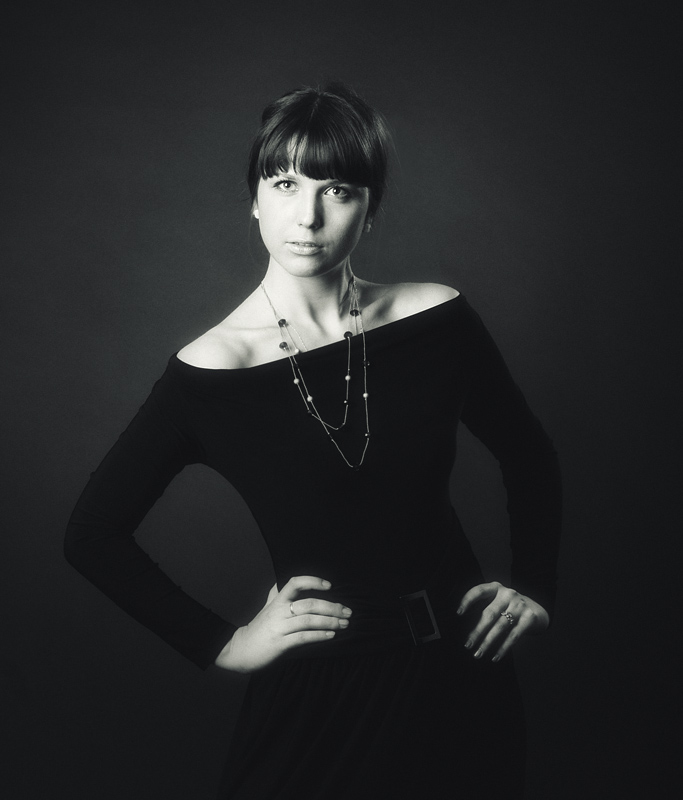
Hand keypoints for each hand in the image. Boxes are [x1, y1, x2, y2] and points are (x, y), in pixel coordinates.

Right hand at [214, 576, 351, 672]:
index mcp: (277, 601)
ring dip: (330, 622)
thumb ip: (275, 595)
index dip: (313, 581)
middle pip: (309, 603)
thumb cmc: (257, 629)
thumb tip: (279, 584)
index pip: (295, 583)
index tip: (330, 586)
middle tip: (348, 612)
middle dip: (332, 607)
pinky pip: (303, 638)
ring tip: (344, 625)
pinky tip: (331, 636)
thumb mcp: (265, 608)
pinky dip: (319, 635)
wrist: (239, 650)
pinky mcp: (280, 644)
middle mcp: (279, 612)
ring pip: (309, 620)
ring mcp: (279, 628)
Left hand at [457, 581, 548, 662]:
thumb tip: (466, 629)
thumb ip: (485, 608)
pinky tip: (495, 657)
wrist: (538, 611)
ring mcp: (520, 605)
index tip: (459, 613)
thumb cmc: (510, 608)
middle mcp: (508, 594)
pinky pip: (513, 636)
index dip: (467, 600)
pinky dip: (503, 648)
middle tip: (468, 645)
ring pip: (500, 627)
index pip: (479, 591)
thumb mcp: (498, 602)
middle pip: (489, 614)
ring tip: (478, 653)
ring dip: (487, 642)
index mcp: (496, 588)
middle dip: (477, 631)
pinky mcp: (529, 618)